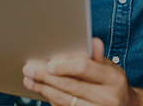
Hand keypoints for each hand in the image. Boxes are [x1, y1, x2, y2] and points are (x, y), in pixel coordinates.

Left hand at [22, 38, 137, 105]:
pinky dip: (51, 99)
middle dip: (46, 76)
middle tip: (29, 69)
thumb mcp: (110, 67)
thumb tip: (93, 42)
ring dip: (44, 89)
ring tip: (29, 79)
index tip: (49, 63)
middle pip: (70, 85)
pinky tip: (42, 90)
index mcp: (114, 79)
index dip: (64, 66)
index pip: (84, 68)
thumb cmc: (112, 83)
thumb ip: (97, 56)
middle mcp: (107, 97)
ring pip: (64, 100)